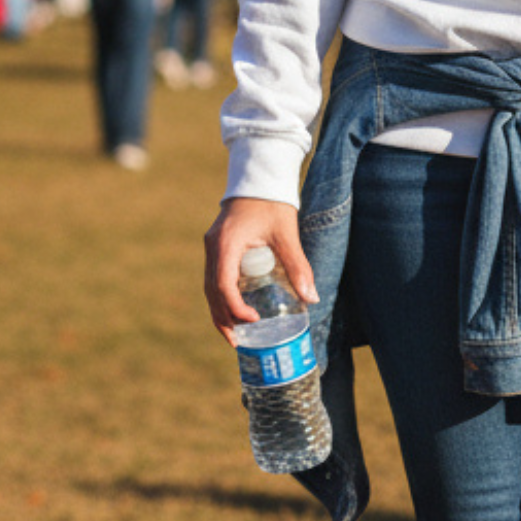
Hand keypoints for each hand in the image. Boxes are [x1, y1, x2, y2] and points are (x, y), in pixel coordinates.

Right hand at [203, 195, 316, 341]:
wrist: (259, 178)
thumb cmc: (273, 203)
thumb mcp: (287, 234)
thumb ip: (298, 265)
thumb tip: (311, 298)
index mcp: (226, 244)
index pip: (223, 284)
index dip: (235, 307)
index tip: (253, 320)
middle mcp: (213, 248)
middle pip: (211, 291)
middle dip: (223, 318)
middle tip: (238, 342)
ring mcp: (212, 248)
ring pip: (209, 287)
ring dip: (220, 312)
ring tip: (233, 335)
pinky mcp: (218, 248)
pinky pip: (215, 278)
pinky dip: (221, 298)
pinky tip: (233, 311)